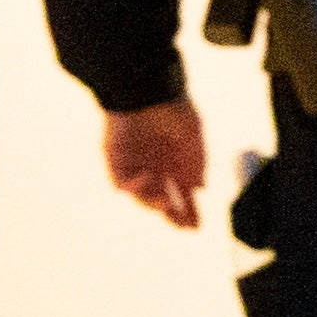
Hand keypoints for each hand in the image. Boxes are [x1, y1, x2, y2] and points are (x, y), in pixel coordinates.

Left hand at [103, 97, 205, 228]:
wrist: (147, 88)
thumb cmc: (173, 107)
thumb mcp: (194, 136)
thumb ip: (198, 163)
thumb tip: (201, 188)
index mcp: (176, 161)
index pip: (184, 193)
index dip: (190, 210)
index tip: (198, 227)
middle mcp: (156, 166)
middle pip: (163, 199)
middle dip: (173, 215)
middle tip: (183, 227)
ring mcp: (136, 164)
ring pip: (142, 195)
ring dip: (154, 203)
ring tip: (166, 203)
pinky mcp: (115, 159)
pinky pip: (121, 182)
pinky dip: (134, 187)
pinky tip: (147, 180)